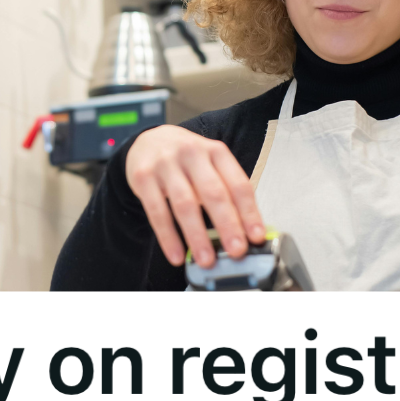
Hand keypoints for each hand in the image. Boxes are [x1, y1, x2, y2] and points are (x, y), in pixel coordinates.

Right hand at [125, 126, 265, 268]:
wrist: (148, 140)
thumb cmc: (186, 160)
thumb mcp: (209, 165)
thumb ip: (226, 192)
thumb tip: (244, 231)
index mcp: (216, 152)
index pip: (238, 184)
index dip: (249, 212)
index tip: (256, 237)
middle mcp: (192, 154)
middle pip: (213, 192)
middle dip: (227, 225)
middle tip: (237, 250)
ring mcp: (165, 164)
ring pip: (185, 204)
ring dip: (197, 236)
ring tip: (206, 259)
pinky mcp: (143, 177)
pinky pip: (156, 211)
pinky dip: (168, 237)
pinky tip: (176, 254)